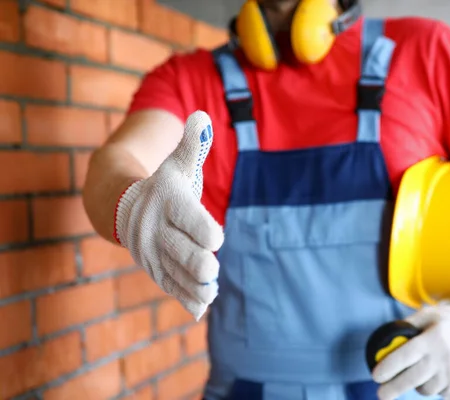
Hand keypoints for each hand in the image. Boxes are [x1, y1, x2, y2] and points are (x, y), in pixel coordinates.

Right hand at [114, 110, 223, 319]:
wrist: (123, 206)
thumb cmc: (163, 183)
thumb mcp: (178, 164)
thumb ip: (193, 145)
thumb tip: (202, 117)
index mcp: (167, 202)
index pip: (187, 218)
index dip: (204, 230)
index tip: (217, 238)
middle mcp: (156, 229)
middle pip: (180, 251)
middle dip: (198, 263)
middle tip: (212, 269)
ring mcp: (153, 252)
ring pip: (176, 273)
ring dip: (194, 285)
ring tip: (210, 291)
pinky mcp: (155, 269)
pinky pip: (170, 286)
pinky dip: (185, 297)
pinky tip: (201, 306)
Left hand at [372, 299, 449, 398]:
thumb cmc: (449, 321)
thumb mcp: (428, 315)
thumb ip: (407, 326)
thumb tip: (386, 339)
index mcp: (434, 339)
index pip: (405, 356)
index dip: (388, 368)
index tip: (375, 376)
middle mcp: (445, 358)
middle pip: (412, 379)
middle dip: (393, 388)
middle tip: (380, 394)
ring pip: (427, 388)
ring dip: (417, 384)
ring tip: (420, 371)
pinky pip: (442, 391)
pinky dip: (435, 385)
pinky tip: (440, 372)